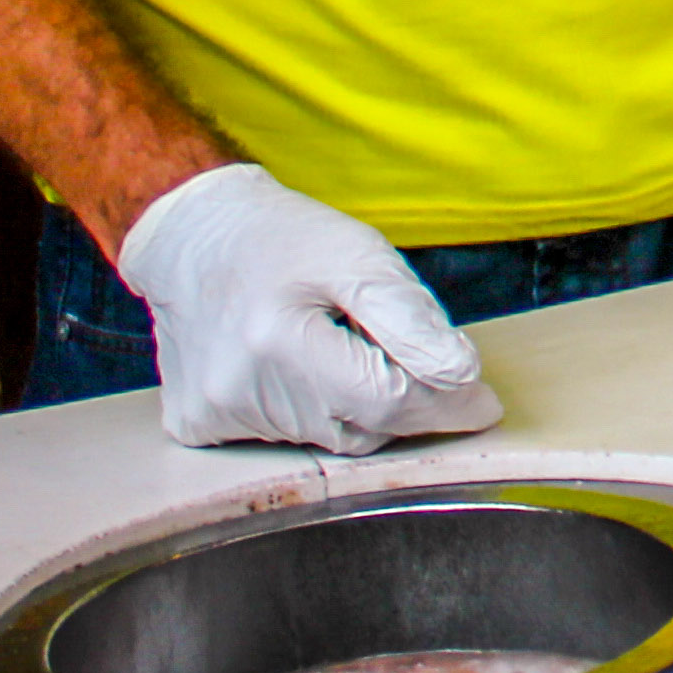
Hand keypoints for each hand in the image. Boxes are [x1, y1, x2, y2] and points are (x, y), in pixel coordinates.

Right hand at [113, 162, 498, 453]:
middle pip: (362, 430)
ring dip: (355, 405)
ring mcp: (213, 415)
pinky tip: (295, 364)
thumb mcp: (360, 255)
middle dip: (402, 401)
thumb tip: (463, 379)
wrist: (190, 233)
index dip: (443, 404)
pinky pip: (285, 438)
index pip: (389, 403)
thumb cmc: (282, 237)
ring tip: (334, 343)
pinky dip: (312, 411)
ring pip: (328, 439)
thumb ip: (413, 320)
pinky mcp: (197, 426)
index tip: (482, 402)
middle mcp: (238, 392)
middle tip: (404, 355)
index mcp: (279, 343)